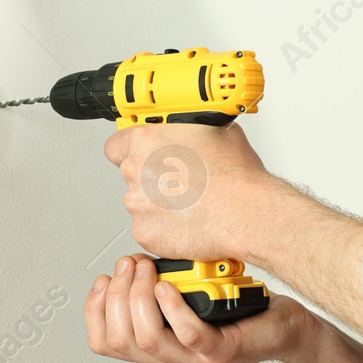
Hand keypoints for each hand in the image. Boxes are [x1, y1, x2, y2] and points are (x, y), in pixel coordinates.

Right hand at [84, 252, 312, 362]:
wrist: (285, 326)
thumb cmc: (240, 311)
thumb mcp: (189, 297)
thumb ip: (160, 290)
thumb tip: (133, 265)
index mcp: (159, 351)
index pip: (105, 343)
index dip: (95, 310)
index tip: (104, 279)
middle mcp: (172, 362)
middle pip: (121, 339)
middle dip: (117, 295)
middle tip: (130, 265)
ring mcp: (196, 361)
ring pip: (147, 339)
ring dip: (138, 296)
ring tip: (146, 269)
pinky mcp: (221, 352)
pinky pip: (187, 334)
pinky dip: (172, 307)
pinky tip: (168, 286)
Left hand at [103, 122, 273, 262]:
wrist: (245, 212)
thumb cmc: (235, 175)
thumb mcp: (218, 131)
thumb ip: (194, 130)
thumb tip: (199, 129)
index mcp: (147, 141)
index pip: (117, 144)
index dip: (131, 149)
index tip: (141, 153)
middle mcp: (136, 171)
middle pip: (133, 174)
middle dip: (153, 178)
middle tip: (180, 180)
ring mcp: (138, 205)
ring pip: (142, 204)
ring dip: (160, 204)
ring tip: (191, 203)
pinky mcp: (146, 233)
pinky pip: (150, 229)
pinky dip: (165, 228)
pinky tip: (189, 221)